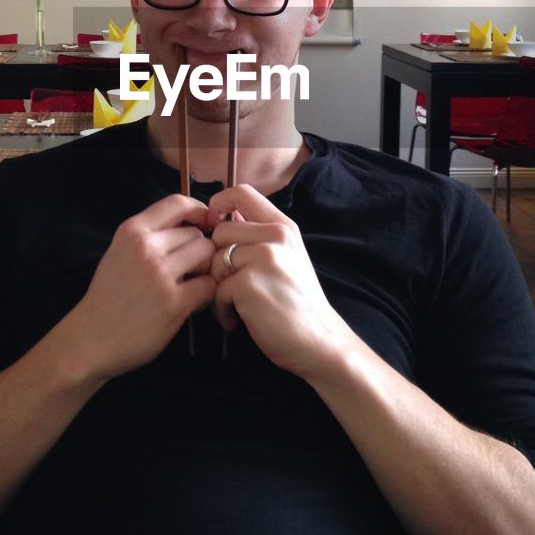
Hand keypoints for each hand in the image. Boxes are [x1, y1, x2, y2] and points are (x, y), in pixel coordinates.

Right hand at [62, 193, 216, 381]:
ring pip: (206, 255)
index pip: (177, 202)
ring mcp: (160, 274)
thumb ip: (149, 236)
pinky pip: (209, 286)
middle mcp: (145, 247)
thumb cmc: (108, 297)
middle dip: (199, 251)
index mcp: (132, 231)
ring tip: (193, 286)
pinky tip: (193, 304)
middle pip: (196, 234)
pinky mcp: (173, 302)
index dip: (199, 211)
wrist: (90, 339)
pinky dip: (207, 294)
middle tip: (192, 271)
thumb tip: (192, 224)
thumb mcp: (120, 252)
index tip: (205, 225)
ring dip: (206, 270)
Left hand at [206, 185, 354, 379]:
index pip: (241, 192)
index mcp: (283, 226)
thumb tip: (225, 216)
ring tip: (237, 304)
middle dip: (217, 259)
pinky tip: (237, 320)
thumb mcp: (287, 256)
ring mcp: (263, 258)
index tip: (214, 224)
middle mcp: (275, 236)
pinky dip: (222, 309)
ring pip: (214, 260)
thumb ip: (260, 234)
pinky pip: (216, 289)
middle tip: (231, 284)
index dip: (219, 203)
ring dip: (218, 286)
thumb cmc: (298, 303)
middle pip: (220, 231)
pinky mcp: (249, 284)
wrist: (320, 341)